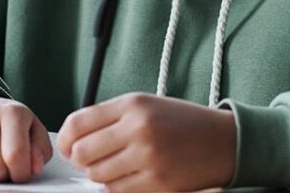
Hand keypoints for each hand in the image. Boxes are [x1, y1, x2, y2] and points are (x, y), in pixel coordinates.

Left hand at [57, 93, 236, 192]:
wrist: (223, 141)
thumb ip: (110, 117)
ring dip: (101, 174)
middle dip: (81, 160)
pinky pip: (117, 191)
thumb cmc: (183, 122)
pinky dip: (118, 186)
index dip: (65, 139)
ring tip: (118, 165)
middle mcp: (139, 128)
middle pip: (82, 153)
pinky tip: (132, 175)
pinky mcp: (157, 182)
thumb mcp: (146, 105)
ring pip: (97, 175)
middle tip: (92, 159)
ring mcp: (148, 157)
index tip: (68, 146)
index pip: (78, 123)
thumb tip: (73, 139)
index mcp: (133, 104)